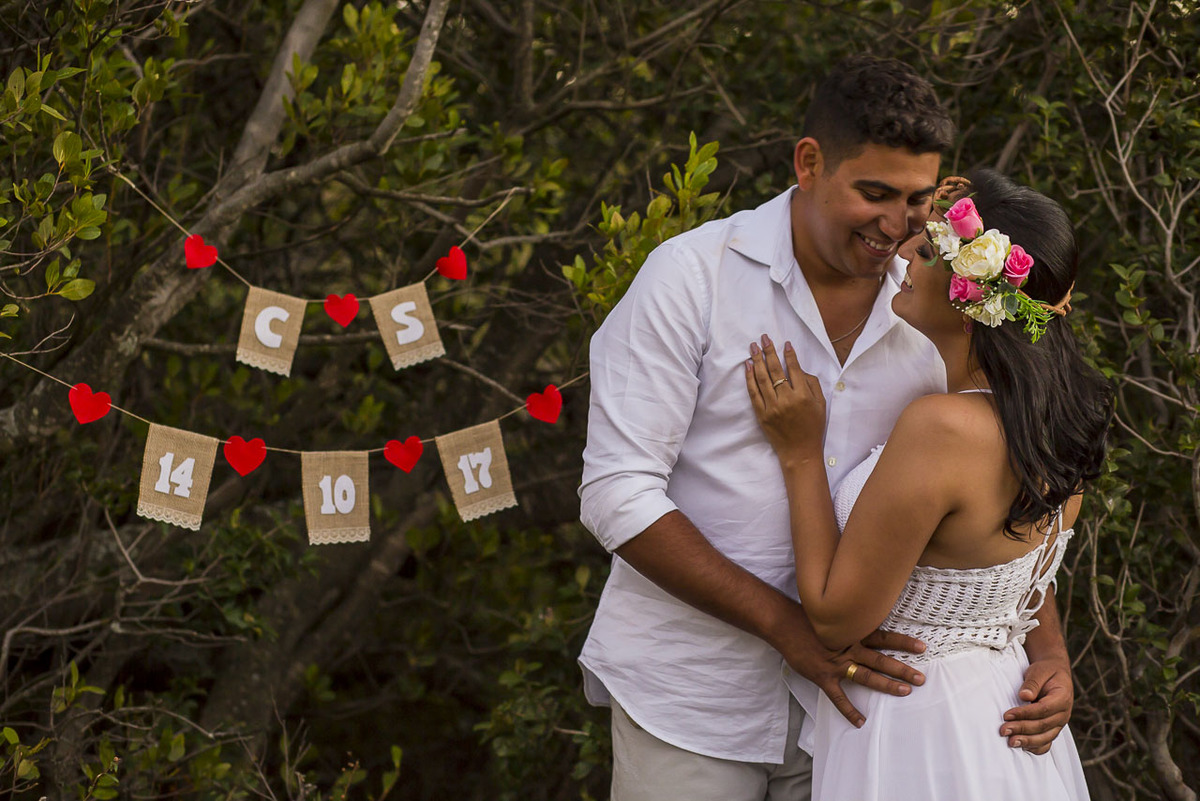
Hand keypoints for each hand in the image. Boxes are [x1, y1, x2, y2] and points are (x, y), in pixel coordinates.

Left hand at [746, 334, 825, 457]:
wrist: (800, 451)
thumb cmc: (813, 427)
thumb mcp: (821, 404)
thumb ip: (812, 384)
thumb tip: (800, 368)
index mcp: (803, 396)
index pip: (794, 369)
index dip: (789, 355)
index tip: (785, 343)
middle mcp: (787, 400)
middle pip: (776, 370)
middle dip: (769, 351)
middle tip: (763, 338)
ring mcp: (773, 407)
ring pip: (762, 379)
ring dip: (757, 360)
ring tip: (753, 347)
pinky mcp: (762, 415)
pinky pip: (754, 393)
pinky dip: (750, 378)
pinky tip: (748, 366)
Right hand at [779, 614, 926, 728]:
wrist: (784, 624)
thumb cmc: (808, 618)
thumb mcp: (833, 616)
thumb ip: (849, 624)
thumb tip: (864, 623)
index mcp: (853, 633)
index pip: (883, 638)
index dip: (903, 642)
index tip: (922, 646)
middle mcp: (849, 648)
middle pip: (881, 659)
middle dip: (902, 668)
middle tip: (921, 678)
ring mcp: (836, 664)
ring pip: (866, 675)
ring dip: (886, 684)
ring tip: (905, 692)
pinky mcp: (823, 677)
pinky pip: (838, 697)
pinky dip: (849, 710)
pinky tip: (860, 722)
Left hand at [1000, 658, 1072, 753]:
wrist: (1055, 673)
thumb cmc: (1046, 671)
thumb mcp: (1039, 671)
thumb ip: (1033, 683)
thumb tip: (1025, 696)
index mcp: (1062, 698)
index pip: (1043, 709)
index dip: (1025, 714)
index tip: (1007, 715)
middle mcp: (1063, 714)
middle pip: (1043, 726)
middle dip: (1022, 729)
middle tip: (1003, 730)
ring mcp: (1059, 723)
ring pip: (1046, 737)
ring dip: (1027, 741)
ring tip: (1010, 742)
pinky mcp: (1053, 729)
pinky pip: (1047, 742)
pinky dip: (1036, 747)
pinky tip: (1022, 748)